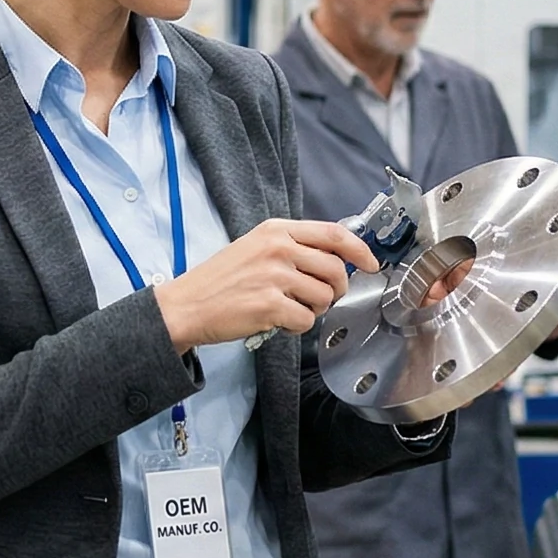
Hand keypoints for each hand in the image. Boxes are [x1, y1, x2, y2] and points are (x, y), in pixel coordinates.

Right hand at [155, 220, 377, 350]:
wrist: (186, 305)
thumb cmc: (219, 280)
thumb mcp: (255, 247)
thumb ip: (292, 247)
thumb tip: (335, 257)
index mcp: (275, 230)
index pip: (334, 234)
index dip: (360, 250)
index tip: (371, 263)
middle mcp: (277, 249)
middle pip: (335, 269)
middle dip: (337, 290)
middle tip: (321, 298)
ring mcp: (274, 277)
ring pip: (324, 297)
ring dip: (314, 310)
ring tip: (290, 309)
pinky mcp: (270, 305)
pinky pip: (306, 320)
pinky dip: (297, 326)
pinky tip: (278, 321)